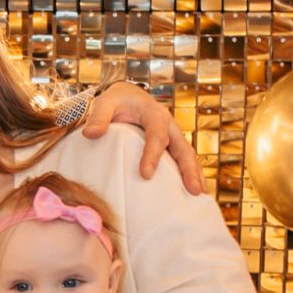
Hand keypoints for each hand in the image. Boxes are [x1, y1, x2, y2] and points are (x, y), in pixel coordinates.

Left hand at [80, 82, 207, 195]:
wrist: (126, 97)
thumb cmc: (115, 102)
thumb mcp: (105, 103)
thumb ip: (98, 117)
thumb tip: (91, 134)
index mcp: (154, 114)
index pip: (157, 134)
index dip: (153, 154)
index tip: (145, 174)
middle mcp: (169, 126)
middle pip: (183, 147)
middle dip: (189, 169)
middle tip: (193, 190)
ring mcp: (172, 137)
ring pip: (187, 156)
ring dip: (195, 175)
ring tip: (201, 196)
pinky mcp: (171, 147)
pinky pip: (183, 161)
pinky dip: (190, 175)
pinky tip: (194, 193)